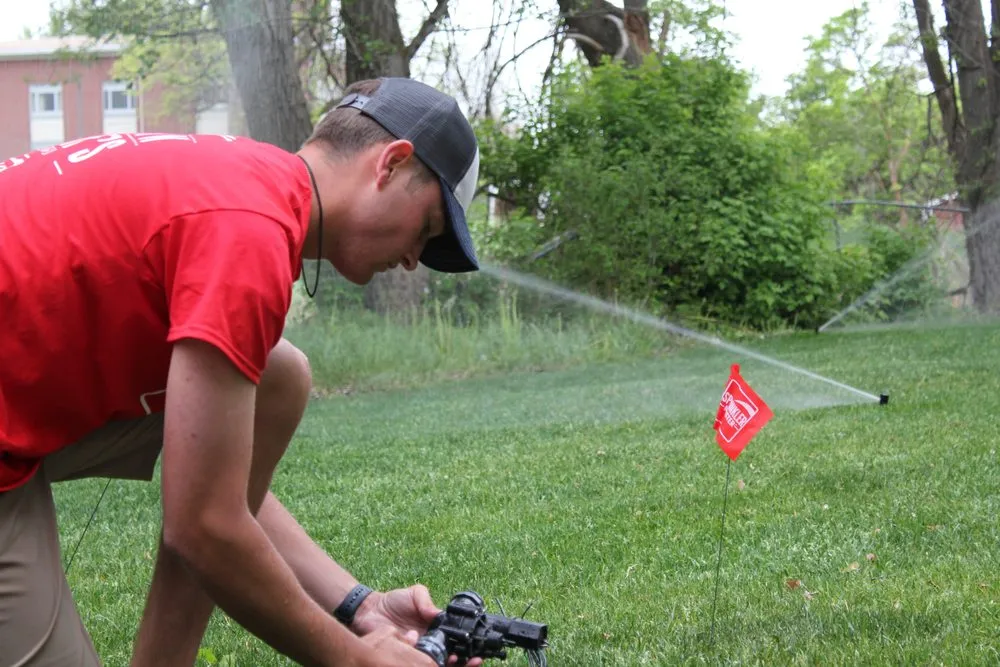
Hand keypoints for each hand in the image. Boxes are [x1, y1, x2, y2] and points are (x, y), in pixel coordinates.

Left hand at [353, 585, 482, 666]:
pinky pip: (416, 663)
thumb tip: (438, 613)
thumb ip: (427, 600)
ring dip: (448, 663)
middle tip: (473, 660)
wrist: (370, 610)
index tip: (476, 651)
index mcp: (435, 629)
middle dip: (464, 662)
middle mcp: (429, 643)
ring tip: (454, 659)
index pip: (455, 642)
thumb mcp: (415, 593)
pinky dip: (424, 660)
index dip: (467, 648)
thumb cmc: (393, 601)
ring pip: (436, 663)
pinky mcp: (404, 658)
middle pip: (451, 658)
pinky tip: (424, 649)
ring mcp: (417, 652)